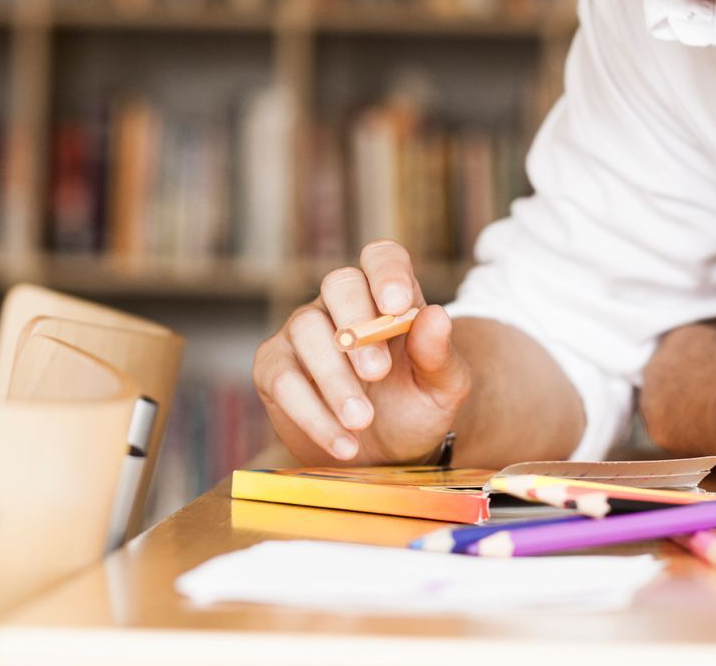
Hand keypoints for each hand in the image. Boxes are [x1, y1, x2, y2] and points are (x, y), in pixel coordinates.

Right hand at [252, 240, 471, 463]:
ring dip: (335, 378)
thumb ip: (440, 355)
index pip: (382, 258)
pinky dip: (313, 414)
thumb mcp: (441, 389)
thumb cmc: (413, 409)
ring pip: (306, 330)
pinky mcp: (274, 369)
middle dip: (357, 324)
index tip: (397, 305)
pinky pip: (284, 380)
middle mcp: (341, 306)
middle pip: (339, 284)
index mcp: (387, 298)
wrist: (382, 457)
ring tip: (362, 422)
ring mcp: (303, 333)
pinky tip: (343, 443)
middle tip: (377, 373)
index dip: (386, 272)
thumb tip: (435, 316)